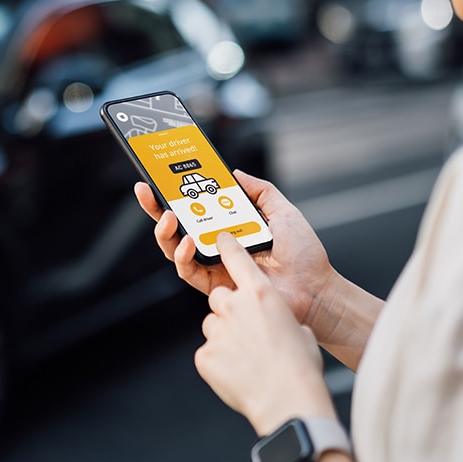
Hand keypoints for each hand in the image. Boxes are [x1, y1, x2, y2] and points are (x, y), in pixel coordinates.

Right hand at [134, 171, 335, 323]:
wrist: (315, 288)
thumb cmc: (304, 254)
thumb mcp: (283, 211)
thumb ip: (260, 191)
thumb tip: (234, 173)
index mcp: (234, 225)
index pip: (200, 207)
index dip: (179, 193)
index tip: (163, 175)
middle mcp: (220, 245)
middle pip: (179, 226)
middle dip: (158, 209)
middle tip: (147, 192)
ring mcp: (216, 265)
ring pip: (176, 248)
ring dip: (166, 232)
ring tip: (168, 217)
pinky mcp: (217, 286)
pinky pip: (189, 271)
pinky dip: (183, 256)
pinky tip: (189, 242)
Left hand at [196, 232, 335, 434]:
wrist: (287, 399)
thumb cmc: (300, 365)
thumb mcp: (300, 329)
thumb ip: (281, 317)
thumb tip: (278, 323)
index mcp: (261, 293)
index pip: (236, 257)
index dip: (227, 246)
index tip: (220, 239)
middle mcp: (235, 306)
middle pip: (220, 296)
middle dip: (230, 308)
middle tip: (246, 328)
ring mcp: (217, 330)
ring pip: (213, 324)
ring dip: (225, 334)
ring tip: (246, 354)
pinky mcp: (205, 356)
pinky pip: (208, 351)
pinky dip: (219, 359)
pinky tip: (238, 371)